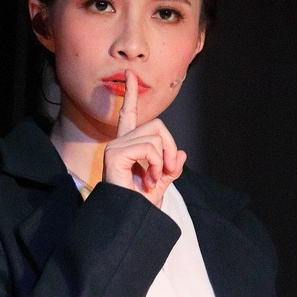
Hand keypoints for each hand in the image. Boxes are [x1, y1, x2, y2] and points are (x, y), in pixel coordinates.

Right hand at [102, 69, 185, 205]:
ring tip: (154, 179)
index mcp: (127, 146)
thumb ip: (171, 167)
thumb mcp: (162, 183)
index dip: (130, 94)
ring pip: (155, 136)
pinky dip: (156, 164)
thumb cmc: (140, 206)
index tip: (131, 75)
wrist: (131, 221)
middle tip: (166, 171)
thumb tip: (180, 153)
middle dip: (170, 147)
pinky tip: (149, 179)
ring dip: (163, 160)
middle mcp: (118, 142)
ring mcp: (115, 146)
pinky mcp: (115, 153)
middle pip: (157, 125)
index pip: (128, 114)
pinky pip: (149, 147)